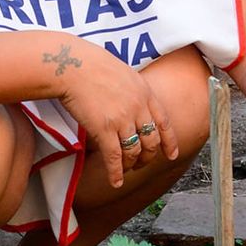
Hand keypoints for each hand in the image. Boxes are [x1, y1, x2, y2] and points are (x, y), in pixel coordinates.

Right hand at [52, 40, 177, 186]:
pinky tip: (115, 181)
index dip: (170, 142)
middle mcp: (139, 108)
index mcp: (146, 93)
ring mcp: (123, 119)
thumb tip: (132, 102)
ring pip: (134, 151)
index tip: (172, 155)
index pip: (164, 123)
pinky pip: (115, 157)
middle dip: (148, 157)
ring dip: (131, 165)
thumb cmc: (92, 65)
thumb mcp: (124, 73)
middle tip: (140, 164)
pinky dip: (116, 173)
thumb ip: (133, 91)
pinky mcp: (104, 129)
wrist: (73, 64)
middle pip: (151, 141)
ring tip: (125, 170)